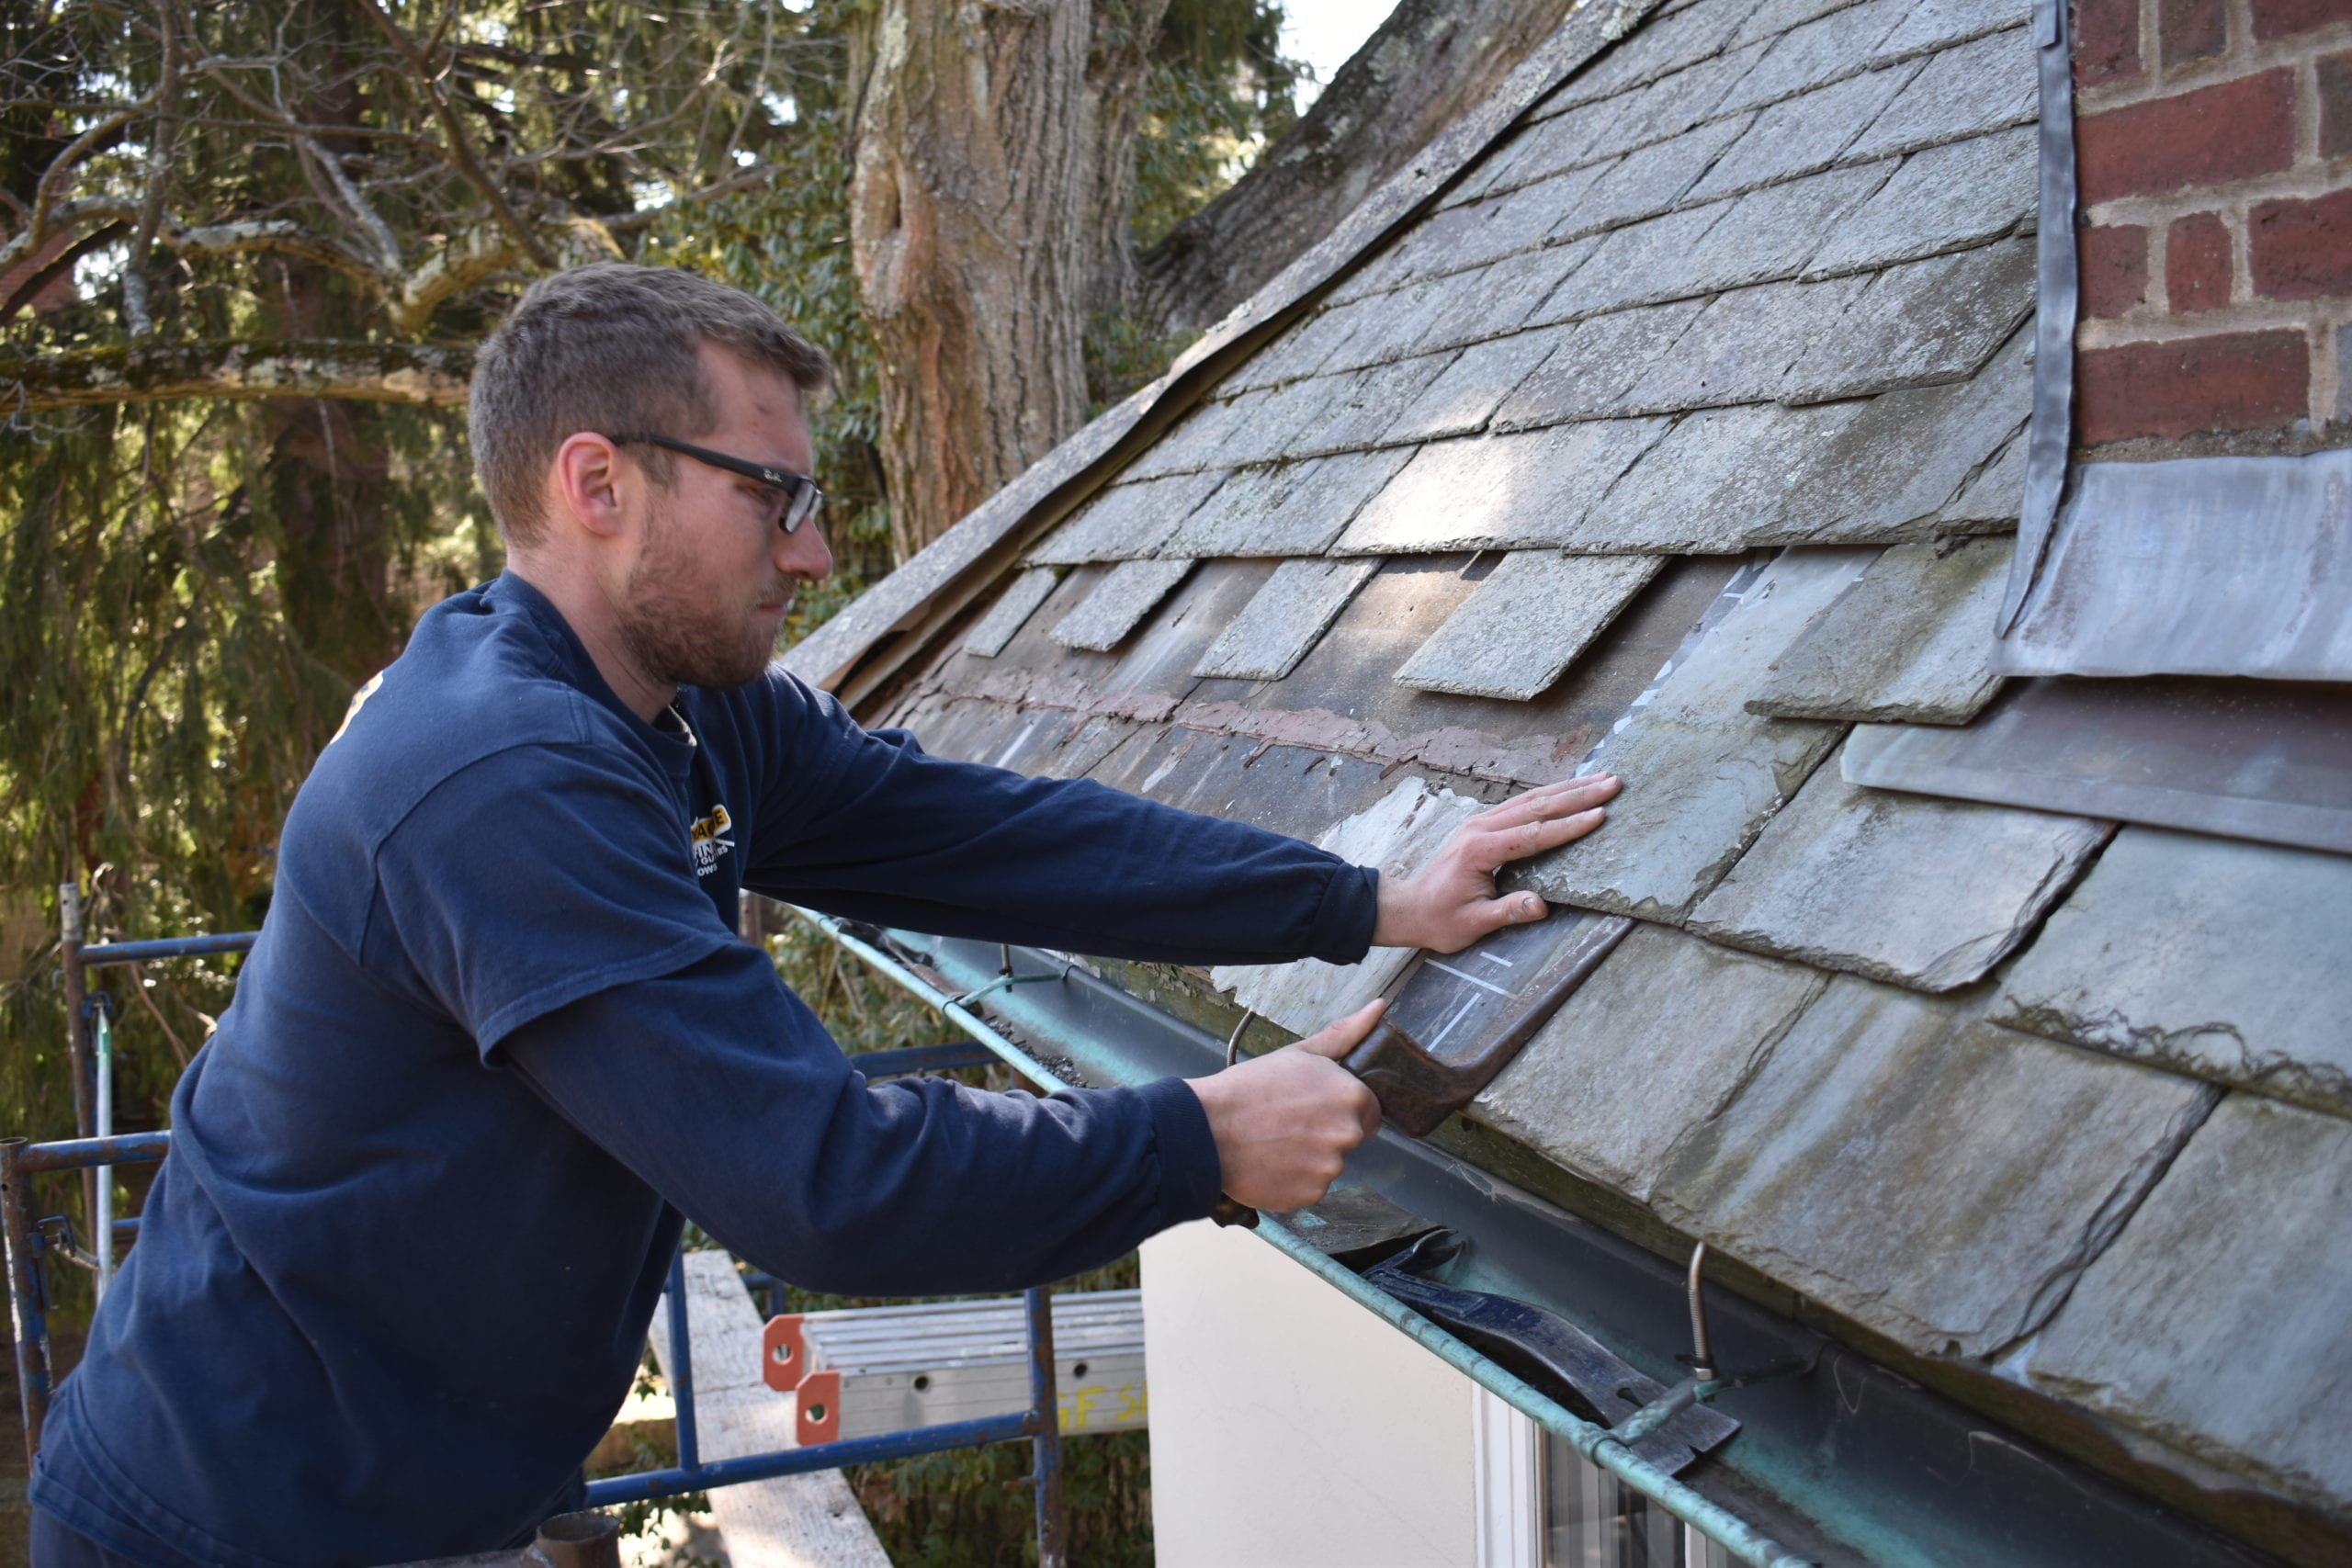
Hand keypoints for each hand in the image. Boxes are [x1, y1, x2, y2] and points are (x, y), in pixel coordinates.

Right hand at [1187, 1000, 1385, 1211]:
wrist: (1206, 1129)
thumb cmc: (1249, 1088)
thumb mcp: (1297, 1054)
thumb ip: (1344, 1036)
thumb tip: (1378, 1009)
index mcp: (1350, 1097)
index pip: (1368, 1109)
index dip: (1340, 1106)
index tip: (1312, 1106)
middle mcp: (1347, 1135)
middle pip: (1348, 1137)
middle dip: (1325, 1131)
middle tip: (1288, 1122)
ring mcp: (1328, 1169)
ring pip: (1328, 1163)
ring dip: (1309, 1157)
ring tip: (1274, 1142)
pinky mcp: (1308, 1195)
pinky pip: (1310, 1187)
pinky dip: (1293, 1179)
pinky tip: (1270, 1162)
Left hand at [1371, 773, 1619, 953]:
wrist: (1409, 907)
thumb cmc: (1439, 919)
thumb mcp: (1473, 923)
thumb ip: (1507, 912)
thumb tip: (1541, 905)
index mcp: (1481, 849)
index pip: (1534, 834)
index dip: (1569, 826)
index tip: (1600, 816)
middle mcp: (1482, 827)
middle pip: (1537, 806)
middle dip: (1578, 795)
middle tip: (1613, 784)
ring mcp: (1482, 822)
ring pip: (1531, 798)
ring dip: (1568, 788)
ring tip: (1601, 779)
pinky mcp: (1484, 824)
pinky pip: (1522, 803)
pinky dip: (1549, 794)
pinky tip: (1569, 789)